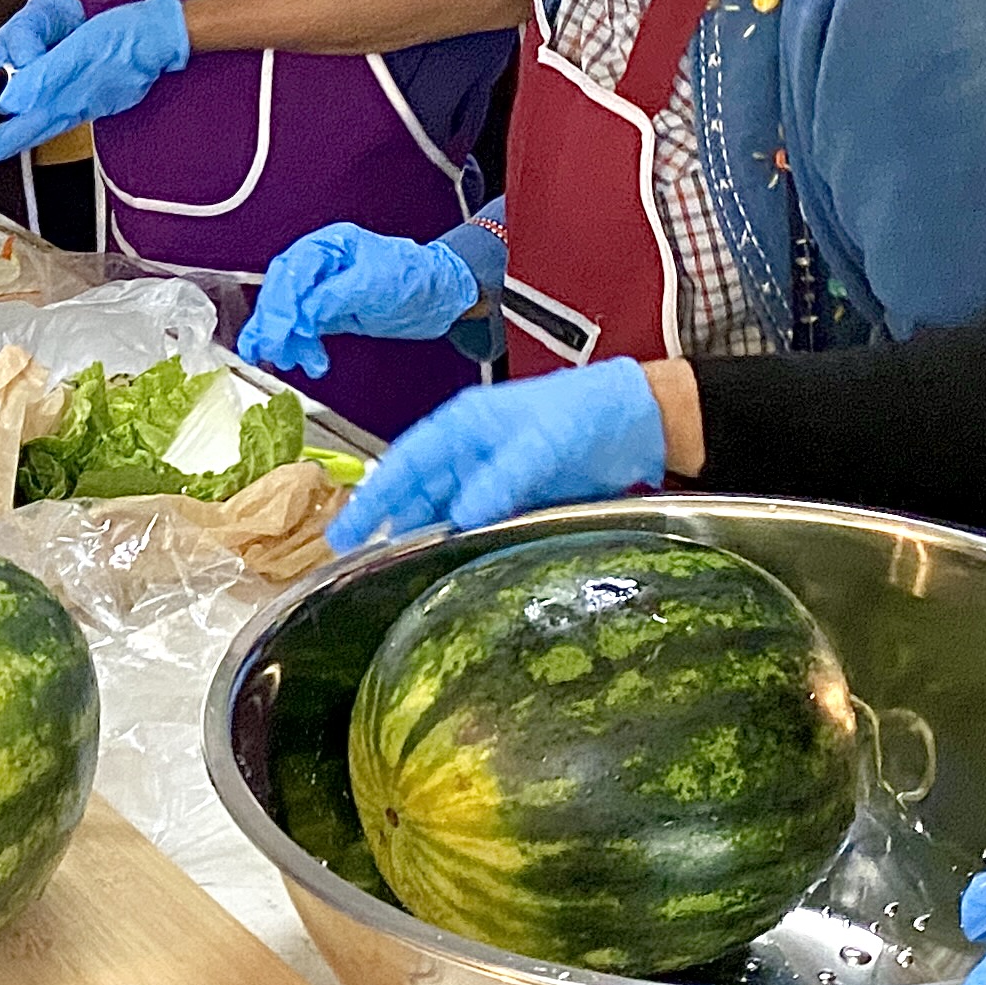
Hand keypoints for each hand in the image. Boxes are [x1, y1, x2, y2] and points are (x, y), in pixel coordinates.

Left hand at [0, 0, 187, 160]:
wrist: (157, 37)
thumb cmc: (120, 42)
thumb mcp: (73, 57)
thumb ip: (40, 80)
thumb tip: (10, 100)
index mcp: (65, 102)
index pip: (23, 130)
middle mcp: (76, 107)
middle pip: (36, 130)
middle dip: (11, 139)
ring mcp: (89, 101)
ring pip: (49, 119)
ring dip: (28, 124)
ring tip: (11, 126)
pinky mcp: (100, 91)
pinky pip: (66, 107)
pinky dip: (49, 109)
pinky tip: (51, 104)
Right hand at [240, 222, 482, 379]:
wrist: (441, 298)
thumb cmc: (416, 278)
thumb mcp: (375, 285)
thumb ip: (334, 297)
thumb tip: (303, 315)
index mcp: (331, 245)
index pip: (292, 271)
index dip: (280, 303)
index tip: (277, 332)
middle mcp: (322, 263)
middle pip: (283, 291)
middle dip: (275, 323)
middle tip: (272, 350)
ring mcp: (323, 288)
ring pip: (289, 312)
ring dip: (285, 339)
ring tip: (290, 361)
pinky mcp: (329, 312)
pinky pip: (302, 327)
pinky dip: (297, 344)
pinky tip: (299, 360)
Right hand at [327, 359, 667, 547]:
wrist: (639, 420)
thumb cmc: (588, 410)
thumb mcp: (543, 441)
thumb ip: (502, 477)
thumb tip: (464, 515)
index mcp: (463, 425)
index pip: (405, 463)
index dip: (373, 498)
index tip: (346, 531)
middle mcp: (470, 453)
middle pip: (418, 493)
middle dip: (391, 525)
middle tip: (360, 565)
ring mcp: (493, 477)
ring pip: (446, 512)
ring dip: (427, 538)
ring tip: (400, 574)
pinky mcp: (519, 500)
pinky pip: (480, 526)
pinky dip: (464, 545)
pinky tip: (454, 568)